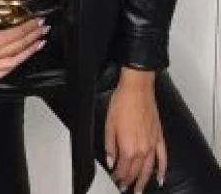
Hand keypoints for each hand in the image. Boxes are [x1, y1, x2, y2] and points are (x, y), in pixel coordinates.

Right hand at [0, 0, 48, 77]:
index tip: (39, 20)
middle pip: (18, 46)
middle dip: (33, 36)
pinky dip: (14, 66)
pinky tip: (21, 60)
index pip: (17, 34)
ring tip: (39, 44)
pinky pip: (3, 73)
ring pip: (14, 61)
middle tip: (44, 29)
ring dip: (29, 52)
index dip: (30, 27)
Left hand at [105, 69, 166, 192]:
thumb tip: (111, 161)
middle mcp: (142, 149)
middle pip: (135, 172)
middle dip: (128, 182)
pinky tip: (160, 178)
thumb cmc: (122, 103)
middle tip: (124, 188)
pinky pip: (163, 158)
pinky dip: (162, 170)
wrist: (137, 89)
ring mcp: (152, 144)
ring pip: (149, 170)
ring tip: (139, 191)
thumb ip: (109, 146)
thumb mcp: (109, 125)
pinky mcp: (159, 137)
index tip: (114, 180)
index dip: (117, 177)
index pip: (122, 169)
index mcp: (128, 147)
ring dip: (143, 182)